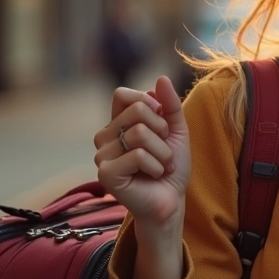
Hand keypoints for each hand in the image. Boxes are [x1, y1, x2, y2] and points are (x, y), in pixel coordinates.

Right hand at [94, 76, 190, 230]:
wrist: (172, 200)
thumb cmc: (170, 166)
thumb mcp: (176, 129)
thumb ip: (170, 104)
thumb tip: (161, 78)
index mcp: (116, 123)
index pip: (122, 94)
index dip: (149, 104)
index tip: (162, 123)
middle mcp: (104, 137)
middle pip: (137, 111)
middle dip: (162, 131)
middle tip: (163, 152)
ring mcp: (102, 155)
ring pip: (140, 133)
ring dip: (162, 152)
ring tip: (160, 166)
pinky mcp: (106, 174)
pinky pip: (138, 155)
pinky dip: (156, 166)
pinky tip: (152, 177)